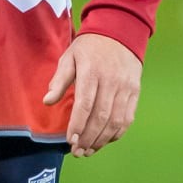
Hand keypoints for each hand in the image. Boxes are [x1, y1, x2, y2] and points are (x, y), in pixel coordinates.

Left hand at [42, 33, 141, 157]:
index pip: (85, 104)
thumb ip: (59, 80)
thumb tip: (47, 101)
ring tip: (88, 151)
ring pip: (115, 121)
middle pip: (101, 116)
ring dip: (102, 140)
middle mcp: (111, 81)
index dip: (78, 125)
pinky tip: (104, 140)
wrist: (120, 31)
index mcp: (91, 71)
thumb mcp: (69, 56)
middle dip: (88, 138)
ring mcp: (126, 87)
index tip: (70, 140)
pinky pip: (127, 118)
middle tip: (77, 151)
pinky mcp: (135, 92)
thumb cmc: (89, 46)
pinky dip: (116, 133)